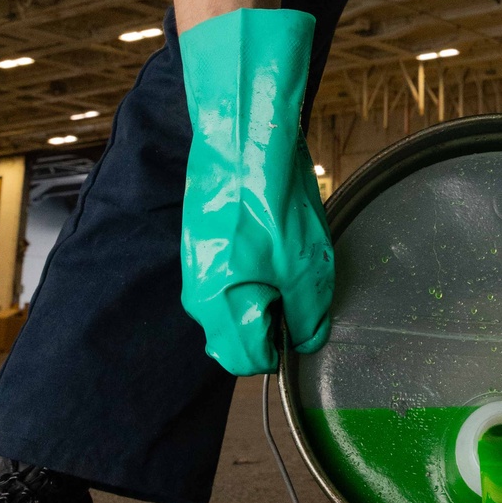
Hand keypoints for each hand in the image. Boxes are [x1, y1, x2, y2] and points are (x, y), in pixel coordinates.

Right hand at [180, 9, 334, 375]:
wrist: (243, 140)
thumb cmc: (273, 205)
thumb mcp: (306, 270)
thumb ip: (307, 317)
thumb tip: (306, 342)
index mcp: (220, 310)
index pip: (249, 361)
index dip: (283, 348)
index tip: (302, 320)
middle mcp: (197, 296)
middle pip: (235, 338)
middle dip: (269, 324)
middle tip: (294, 287)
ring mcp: (194, 267)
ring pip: (230, 307)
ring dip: (260, 295)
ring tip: (283, 255)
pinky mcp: (198, 242)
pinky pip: (223, 276)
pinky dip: (248, 269)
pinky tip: (267, 237)